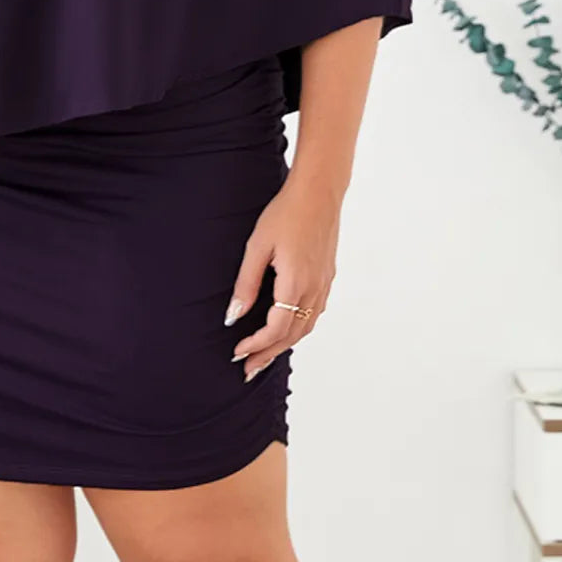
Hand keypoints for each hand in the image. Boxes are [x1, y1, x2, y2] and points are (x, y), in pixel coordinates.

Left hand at [223, 177, 340, 381]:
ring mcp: (324, 284)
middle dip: (269, 354)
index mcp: (295, 283)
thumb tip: (234, 316)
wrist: (319, 193)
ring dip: (285, 344)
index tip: (238, 353)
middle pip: (292, 335)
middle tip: (248, 368)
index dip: (256, 346)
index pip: (276, 329)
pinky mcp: (327, 276)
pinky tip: (288, 328)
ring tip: (265, 354)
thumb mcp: (257, 246)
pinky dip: (299, 328)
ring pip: (307, 326)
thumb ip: (246, 284)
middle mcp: (314, 289)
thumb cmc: (285, 214)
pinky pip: (315, 313)